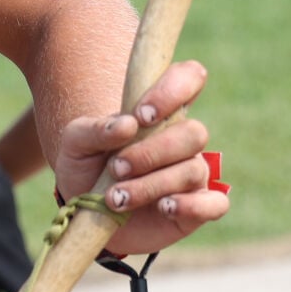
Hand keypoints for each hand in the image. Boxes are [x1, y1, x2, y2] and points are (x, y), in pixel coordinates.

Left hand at [53, 60, 227, 256]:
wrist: (83, 213)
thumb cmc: (84, 167)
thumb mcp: (75, 143)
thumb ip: (95, 128)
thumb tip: (128, 124)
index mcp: (157, 113)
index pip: (188, 78)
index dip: (173, 90)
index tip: (141, 115)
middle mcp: (180, 140)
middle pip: (194, 133)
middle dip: (152, 152)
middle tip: (116, 167)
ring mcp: (192, 174)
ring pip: (193, 170)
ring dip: (151, 185)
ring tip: (116, 198)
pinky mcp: (195, 209)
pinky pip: (216, 204)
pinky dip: (192, 206)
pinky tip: (163, 207)